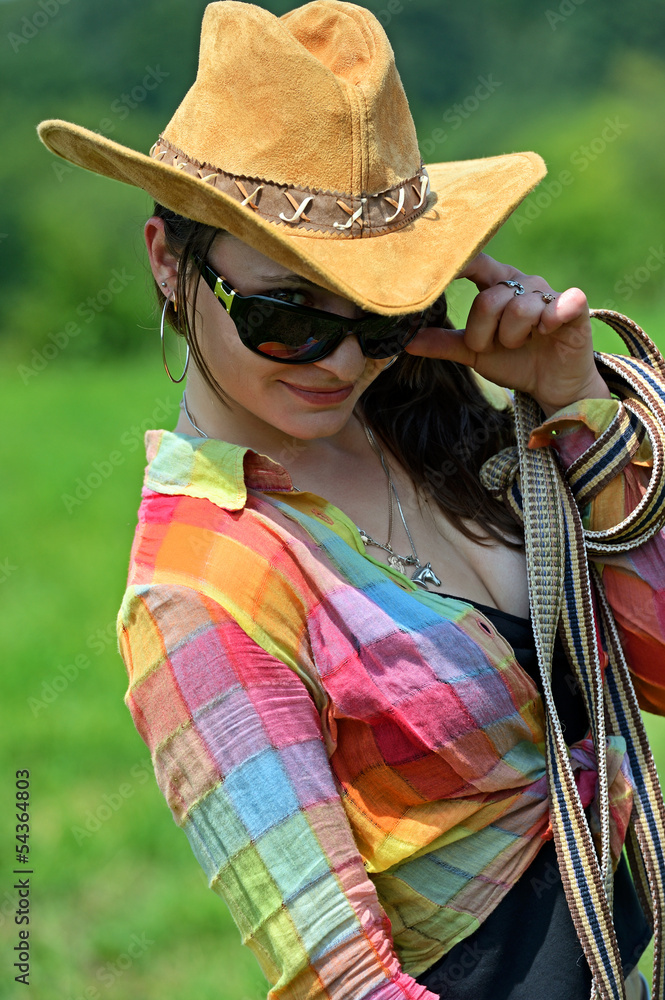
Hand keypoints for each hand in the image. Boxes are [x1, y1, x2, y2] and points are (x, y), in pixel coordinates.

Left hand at [405, 253, 609, 416]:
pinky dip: (551, 318)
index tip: (434, 268)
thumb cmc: (514, 360)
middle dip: (486, 334)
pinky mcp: (573, 308)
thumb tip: (405, 341)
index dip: (458, 263)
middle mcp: (521, 282)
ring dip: (514, 338)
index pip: (474, 263)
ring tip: (523, 343)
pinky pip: (562, 303)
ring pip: (518, 310)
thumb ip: (443, 343)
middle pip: (488, 300)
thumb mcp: (474, 352)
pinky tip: (549, 329)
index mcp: (496, 285)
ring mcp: (548, 293)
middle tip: (498, 345)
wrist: (552, 386)